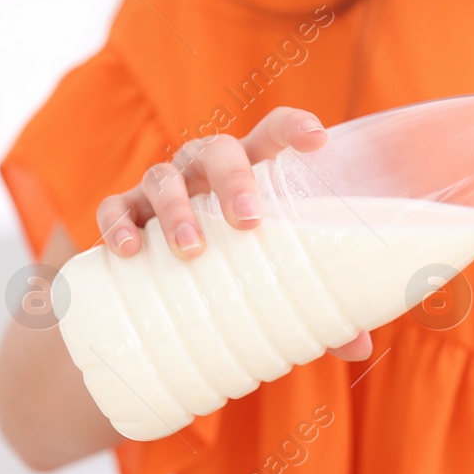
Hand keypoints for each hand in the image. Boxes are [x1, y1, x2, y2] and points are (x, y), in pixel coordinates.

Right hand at [94, 106, 372, 361]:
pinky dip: (118, 225)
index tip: (317, 140)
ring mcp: (162, 189)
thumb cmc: (238, 266)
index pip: (271, 133)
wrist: (167, 287)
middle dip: (233, 181)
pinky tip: (129, 249)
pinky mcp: (125, 215)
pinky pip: (114, 209)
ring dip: (176, 208)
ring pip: (164, 177)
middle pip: (218, 151)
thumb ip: (318, 306)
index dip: (292, 127)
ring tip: (190, 248)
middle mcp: (204, 170)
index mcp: (250, 170)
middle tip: (247, 222)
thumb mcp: (275, 277)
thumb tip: (358, 346)